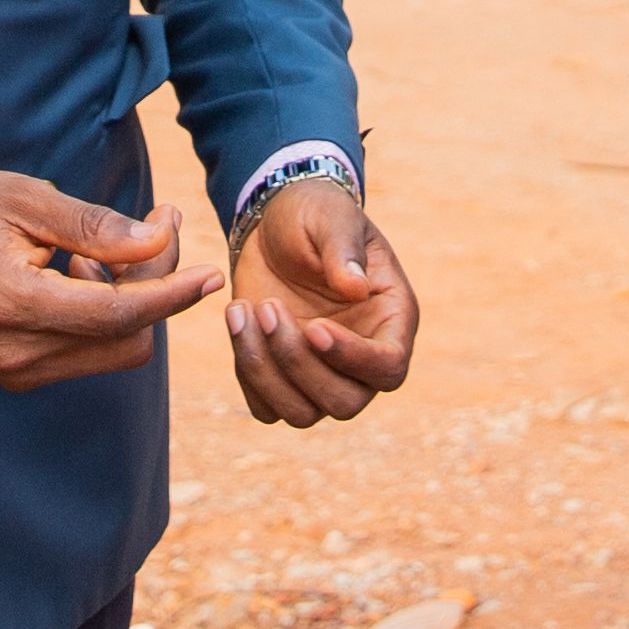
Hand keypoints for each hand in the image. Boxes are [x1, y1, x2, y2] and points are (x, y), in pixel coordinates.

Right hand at [0, 170, 218, 392]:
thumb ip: (96, 227)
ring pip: (111, 351)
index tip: (210, 274)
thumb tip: (160, 243)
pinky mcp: (16, 375)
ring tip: (101, 249)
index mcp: (14, 304)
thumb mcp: (28, 199)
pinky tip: (78, 273)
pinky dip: (102, 318)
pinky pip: (86, 354)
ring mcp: (14, 371)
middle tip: (156, 224)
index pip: (117, 314)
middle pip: (126, 338)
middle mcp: (16, 353)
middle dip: (154, 288)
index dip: (171, 294)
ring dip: (129, 303)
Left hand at [222, 182, 420, 425]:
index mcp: (391, 320)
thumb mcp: (330, 217)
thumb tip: (356, 287)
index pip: (389, 367)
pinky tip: (236, 319)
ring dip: (265, 370)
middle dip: (298, 363)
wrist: (274, 223)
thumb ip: (343, 249)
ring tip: (241, 308)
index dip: (353, 358)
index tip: (314, 327)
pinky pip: (266, 408)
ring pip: (303, 413)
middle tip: (269, 306)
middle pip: (345, 402)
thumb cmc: (314, 215)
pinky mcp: (282, 378)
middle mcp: (362, 359)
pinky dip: (247, 373)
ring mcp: (322, 374)